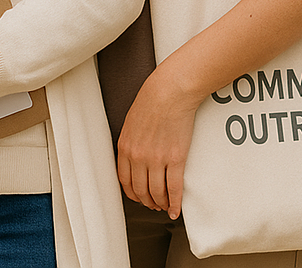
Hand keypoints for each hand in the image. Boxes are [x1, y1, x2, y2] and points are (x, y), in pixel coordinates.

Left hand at [116, 69, 199, 220]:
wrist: (169, 92)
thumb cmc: (151, 101)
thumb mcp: (131, 122)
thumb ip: (131, 141)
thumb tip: (135, 157)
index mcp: (125, 146)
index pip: (124, 180)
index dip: (132, 193)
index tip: (138, 197)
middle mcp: (138, 156)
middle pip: (140, 190)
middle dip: (147, 201)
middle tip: (153, 204)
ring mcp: (157, 159)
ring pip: (157, 193)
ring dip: (161, 204)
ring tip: (165, 206)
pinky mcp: (175, 159)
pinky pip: (174, 189)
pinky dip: (176, 204)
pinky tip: (177, 210)